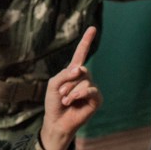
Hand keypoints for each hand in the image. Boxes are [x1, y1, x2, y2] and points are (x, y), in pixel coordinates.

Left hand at [39, 26, 101, 149]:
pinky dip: (79, 95)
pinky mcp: (96, 99)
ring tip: (65, 100)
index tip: (93, 28)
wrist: (56, 121)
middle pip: (80, 70)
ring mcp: (91, 88)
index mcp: (73, 72)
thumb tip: (82, 68)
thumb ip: (65, 74)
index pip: (81, 53)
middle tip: (61, 94)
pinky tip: (72, 102)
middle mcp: (84, 78)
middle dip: (67, 83)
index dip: (86, 41)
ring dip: (70, 91)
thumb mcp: (53, 84)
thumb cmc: (53, 102)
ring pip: (84, 81)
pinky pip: (91, 90)